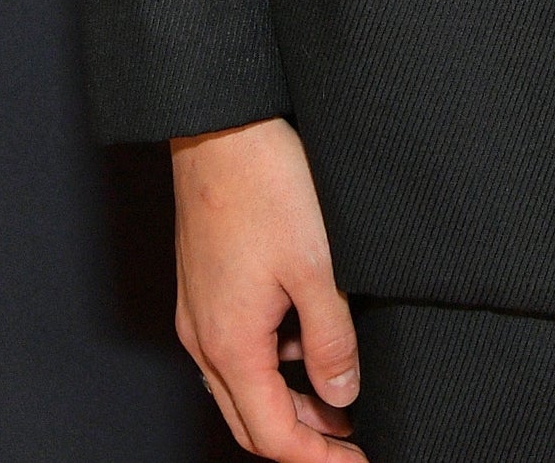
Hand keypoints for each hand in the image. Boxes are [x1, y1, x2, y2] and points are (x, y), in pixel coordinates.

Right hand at [171, 117, 363, 458]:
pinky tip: (307, 339)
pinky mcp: (203, 285)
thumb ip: (331, 339)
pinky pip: (235, 348)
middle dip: (300, 440)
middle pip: (249, 420)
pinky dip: (272, 362)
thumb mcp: (318, 266)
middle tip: (348, 443)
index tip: (356, 462)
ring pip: (241, 385)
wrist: (220, 125)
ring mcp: (199, 311)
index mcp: (230, 344)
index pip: (271, 435)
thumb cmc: (265, 185)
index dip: (316, 459)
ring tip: (338, 394)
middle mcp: (204, 337)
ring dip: (287, 401)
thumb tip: (341, 395)